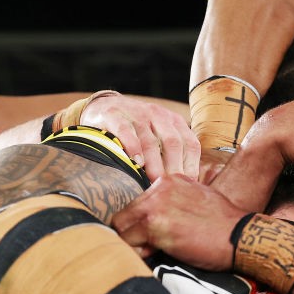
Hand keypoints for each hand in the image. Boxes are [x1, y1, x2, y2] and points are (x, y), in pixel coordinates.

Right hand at [81, 95, 199, 180]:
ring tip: (155, 181)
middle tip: (172, 187)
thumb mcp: (158, 134)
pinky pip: (126, 132)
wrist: (102, 106)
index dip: (191, 165)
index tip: (188, 184)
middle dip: (174, 167)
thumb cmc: (136, 129)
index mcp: (173, 121)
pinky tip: (137, 163)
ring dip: (154, 163)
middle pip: (172, 142)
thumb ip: (172, 153)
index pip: (189, 143)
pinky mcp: (114, 116)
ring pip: (150, 141)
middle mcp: (157, 115)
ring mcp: (136, 114)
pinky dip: (132, 147)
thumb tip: (186, 183)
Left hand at [111, 174, 244, 264]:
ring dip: (134, 244)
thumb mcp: (198, 199)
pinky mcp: (154, 227)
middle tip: (150, 248)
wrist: (240, 236)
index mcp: (169, 181)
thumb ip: (175, 203)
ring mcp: (155, 207)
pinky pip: (128, 243)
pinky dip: (137, 254)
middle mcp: (159, 189)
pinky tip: (157, 256)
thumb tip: (157, 219)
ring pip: (122, 229)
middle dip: (132, 234)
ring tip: (154, 252)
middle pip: (124, 215)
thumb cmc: (224, 224)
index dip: (142, 223)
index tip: (153, 236)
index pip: (137, 203)